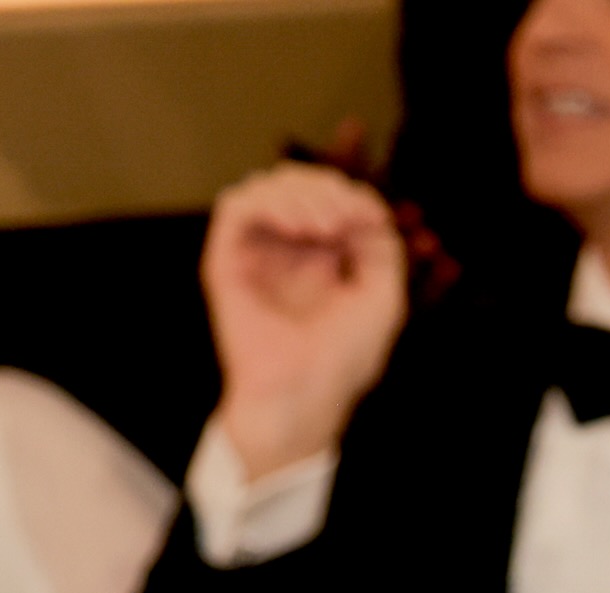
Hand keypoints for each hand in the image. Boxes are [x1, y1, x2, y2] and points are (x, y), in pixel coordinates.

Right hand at [201, 164, 406, 479]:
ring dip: (300, 194)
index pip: (329, 198)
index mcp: (322, 257)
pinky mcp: (227, 258)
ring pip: (265, 187)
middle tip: (344, 220)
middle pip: (297, 184)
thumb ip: (381, 248)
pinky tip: (299, 228)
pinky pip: (237, 206)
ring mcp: (256, 252)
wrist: (305, 392)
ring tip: (324, 226)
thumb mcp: (382, 298)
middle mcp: (286, 250)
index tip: (372, 219)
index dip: (351, 196)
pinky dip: (270, 203)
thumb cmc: (343, 356)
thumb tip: (367, 205)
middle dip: (326, 189)